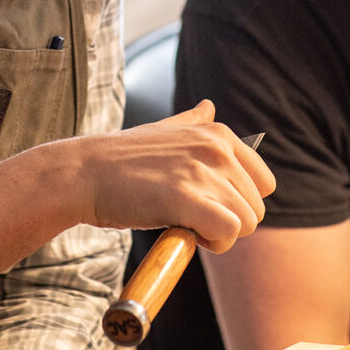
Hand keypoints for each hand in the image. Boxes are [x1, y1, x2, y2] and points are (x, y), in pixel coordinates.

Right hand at [82, 99, 275, 253]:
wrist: (84, 173)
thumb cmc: (123, 158)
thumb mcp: (164, 129)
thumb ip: (193, 121)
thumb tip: (209, 106)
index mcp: (219, 133)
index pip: (264, 182)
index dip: (239, 203)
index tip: (208, 205)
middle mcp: (217, 148)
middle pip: (256, 208)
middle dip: (229, 222)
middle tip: (192, 219)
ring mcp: (203, 171)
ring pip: (246, 222)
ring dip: (219, 236)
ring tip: (186, 225)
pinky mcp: (186, 198)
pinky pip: (228, 232)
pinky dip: (213, 244)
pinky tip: (188, 235)